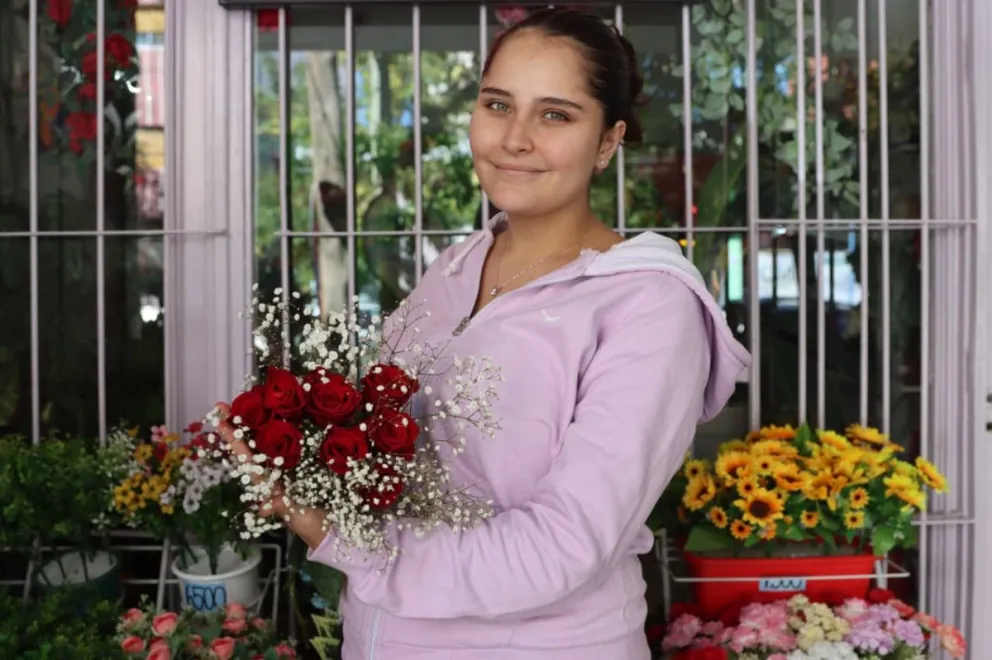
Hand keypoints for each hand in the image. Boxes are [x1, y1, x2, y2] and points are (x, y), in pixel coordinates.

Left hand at [215, 402, 329, 549]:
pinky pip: (291, 445)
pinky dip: (286, 430)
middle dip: (237, 425)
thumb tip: (264, 507)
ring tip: (248, 403)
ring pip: (268, 442)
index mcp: (266, 481)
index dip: (232, 437)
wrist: (329, 528)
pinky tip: (286, 416)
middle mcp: (272, 472)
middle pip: (250, 445)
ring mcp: (287, 468)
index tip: (219, 419)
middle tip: (223, 405)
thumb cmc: (307, 522)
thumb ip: (279, 506)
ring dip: (257, 424)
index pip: (245, 456)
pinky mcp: (305, 465)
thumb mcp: (292, 512)